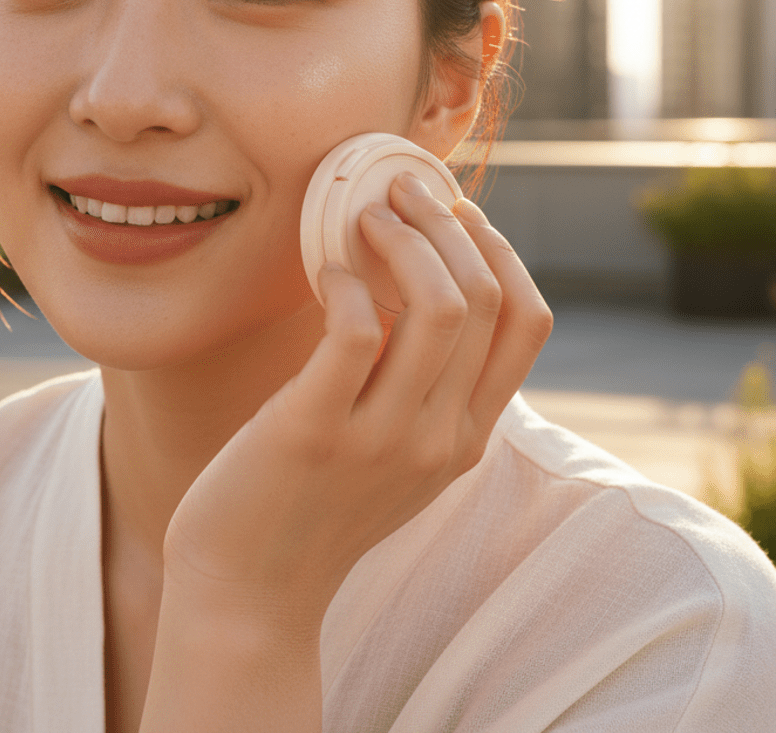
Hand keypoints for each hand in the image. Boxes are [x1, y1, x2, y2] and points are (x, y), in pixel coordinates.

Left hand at [157, 172, 551, 654]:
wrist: (251, 589)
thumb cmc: (315, 501)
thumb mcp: (396, 450)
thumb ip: (423, 386)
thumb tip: (421, 283)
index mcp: (470, 436)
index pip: (528, 321)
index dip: (500, 251)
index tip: (456, 213)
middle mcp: (442, 437)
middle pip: (485, 300)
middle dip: (447, 224)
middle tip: (402, 189)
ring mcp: (383, 438)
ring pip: (438, 307)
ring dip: (402, 239)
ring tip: (364, 214)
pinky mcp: (315, 430)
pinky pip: (355, 329)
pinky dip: (345, 282)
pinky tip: (324, 273)